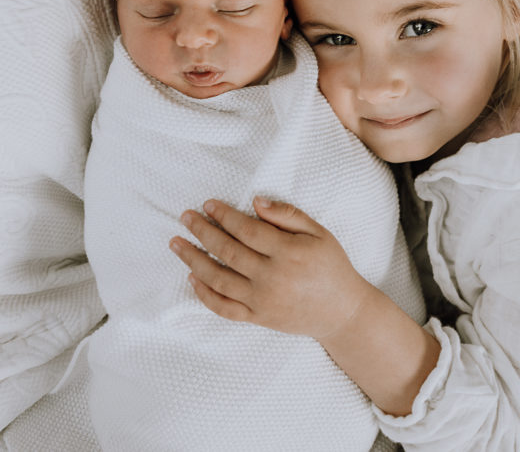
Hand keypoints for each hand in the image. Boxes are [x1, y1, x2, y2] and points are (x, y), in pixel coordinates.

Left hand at [169, 196, 375, 340]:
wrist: (342, 312)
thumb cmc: (331, 267)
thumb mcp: (319, 233)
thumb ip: (288, 215)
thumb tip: (255, 202)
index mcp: (288, 253)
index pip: (246, 230)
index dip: (224, 216)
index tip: (207, 204)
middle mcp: (272, 278)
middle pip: (227, 251)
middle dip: (202, 232)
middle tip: (185, 217)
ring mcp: (262, 301)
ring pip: (219, 279)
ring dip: (194, 259)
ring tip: (177, 244)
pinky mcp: (258, 318)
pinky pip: (224, 308)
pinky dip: (205, 294)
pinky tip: (192, 278)